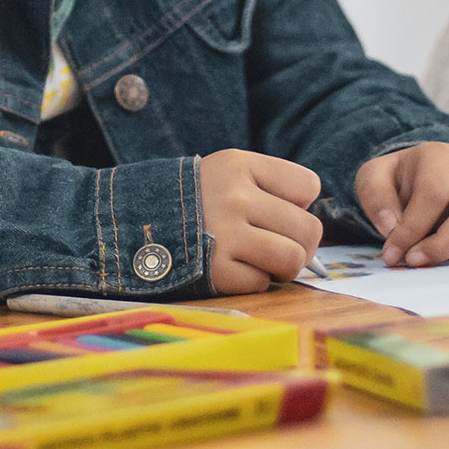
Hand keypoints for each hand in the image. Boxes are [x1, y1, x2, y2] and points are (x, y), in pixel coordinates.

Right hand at [198, 150, 322, 293]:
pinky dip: (253, 281)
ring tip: (264, 261)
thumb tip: (313, 232)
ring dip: (283, 266)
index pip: (308, 186)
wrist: (134, 222)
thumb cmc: (196, 200)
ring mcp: (223, 235)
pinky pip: (261, 283)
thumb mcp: (227, 171)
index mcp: (240, 165)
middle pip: (308, 228)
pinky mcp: (214, 271)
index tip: (275, 208)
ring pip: (292, 258)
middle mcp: (234, 197)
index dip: (298, 203)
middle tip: (279, 244)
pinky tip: (234, 269)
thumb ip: (271, 188)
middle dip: (300, 242)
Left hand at [355, 143, 448, 267]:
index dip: (413, 229)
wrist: (429, 177)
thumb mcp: (375, 180)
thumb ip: (376, 197)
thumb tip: (393, 227)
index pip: (435, 193)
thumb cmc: (402, 183)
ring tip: (446, 255)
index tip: (395, 255)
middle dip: (447, 244)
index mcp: (440, 156)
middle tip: (420, 262)